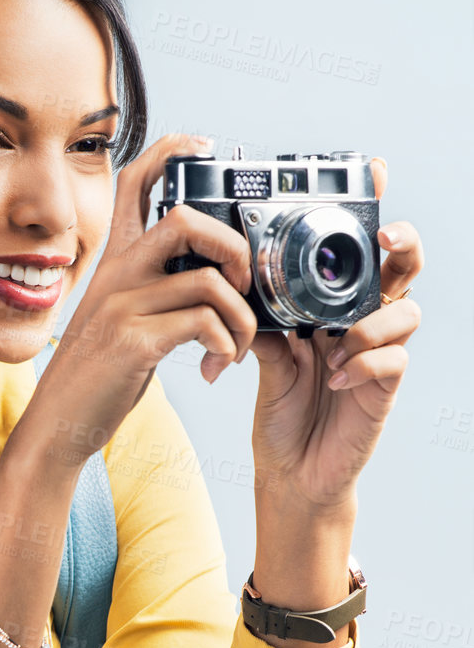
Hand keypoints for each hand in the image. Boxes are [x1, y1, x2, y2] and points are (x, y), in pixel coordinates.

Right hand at [36, 131, 257, 465]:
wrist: (58, 424)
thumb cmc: (97, 374)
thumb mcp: (119, 317)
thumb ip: (154, 289)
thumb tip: (211, 278)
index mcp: (114, 262)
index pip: (134, 182)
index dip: (170, 150)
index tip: (205, 147)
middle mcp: (116, 274)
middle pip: (186, 219)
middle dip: (235, 246)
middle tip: (246, 284)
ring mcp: (122, 307)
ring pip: (209, 282)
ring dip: (242, 317)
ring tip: (238, 345)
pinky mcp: (133, 342)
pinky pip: (203, 323)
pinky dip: (226, 343)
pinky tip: (218, 364)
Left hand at [245, 156, 422, 509]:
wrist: (290, 471)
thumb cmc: (281, 410)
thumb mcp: (264, 358)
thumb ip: (263, 320)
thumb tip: (240, 284)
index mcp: (334, 306)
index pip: (360, 254)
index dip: (373, 214)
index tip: (375, 176)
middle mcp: (362, 323)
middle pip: (403, 269)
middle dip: (403, 245)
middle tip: (384, 237)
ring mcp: (379, 354)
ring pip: (407, 312)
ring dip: (370, 323)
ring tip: (332, 345)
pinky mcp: (384, 387)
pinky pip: (393, 360)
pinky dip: (363, 363)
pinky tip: (334, 379)